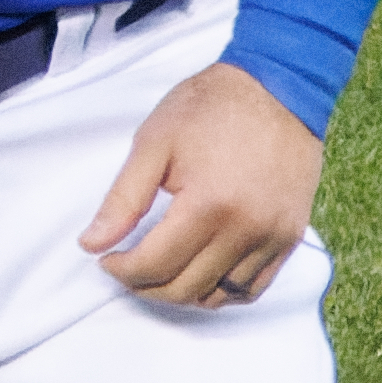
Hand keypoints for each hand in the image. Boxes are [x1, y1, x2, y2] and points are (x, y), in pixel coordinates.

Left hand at [79, 60, 325, 307]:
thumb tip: (92, 244)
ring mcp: (272, 237)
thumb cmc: (211, 108)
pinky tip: (201, 274)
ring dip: (183, 292)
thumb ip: (122, 199)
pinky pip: (253, 289)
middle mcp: (246, 230)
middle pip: (185, 288)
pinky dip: (223, 292)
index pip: (155, 265)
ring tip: (163, 269)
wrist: (278, 86)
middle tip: (129, 267)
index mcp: (209, 205)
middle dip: (146, 286)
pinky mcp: (289, 237)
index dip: (122, 270)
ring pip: (219, 296)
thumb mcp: (154, 143)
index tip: (107, 259)